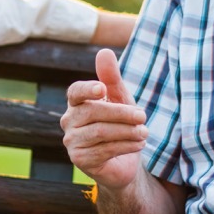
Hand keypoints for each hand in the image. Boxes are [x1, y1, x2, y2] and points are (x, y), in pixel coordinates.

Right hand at [60, 48, 147, 188]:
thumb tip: (104, 51)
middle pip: (92, 112)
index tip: (103, 89)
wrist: (122, 162)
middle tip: (143, 116)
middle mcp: (68, 121)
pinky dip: (126, 145)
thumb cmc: (119, 125)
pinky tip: (139, 144)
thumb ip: (111, 77)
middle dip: (121, 113)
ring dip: (127, 131)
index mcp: (76, 103)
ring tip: (144, 132)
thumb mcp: (120, 99)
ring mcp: (71, 141)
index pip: (75, 92)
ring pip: (100, 132)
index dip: (87, 89)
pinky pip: (104, 150)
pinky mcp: (79, 160)